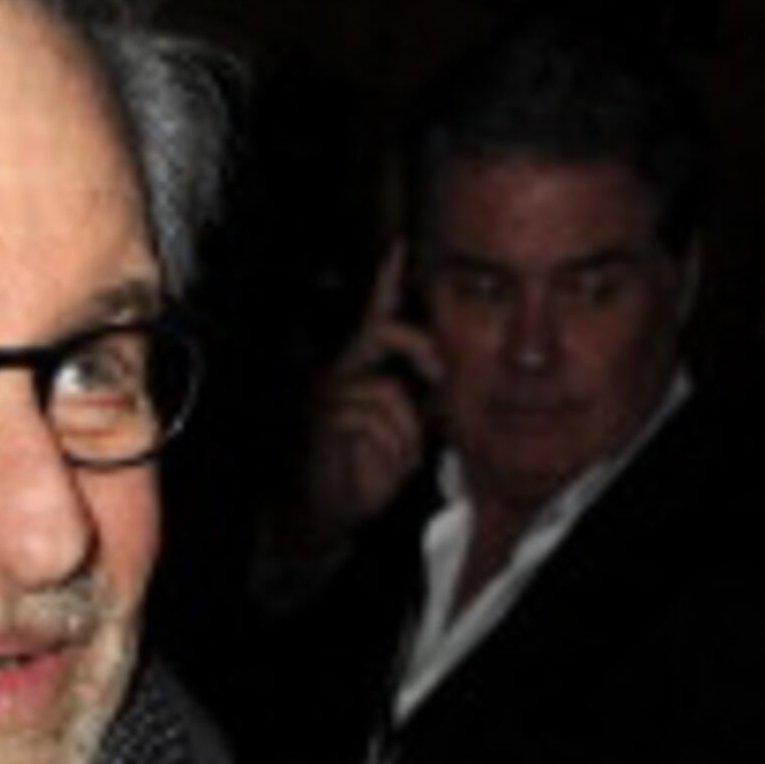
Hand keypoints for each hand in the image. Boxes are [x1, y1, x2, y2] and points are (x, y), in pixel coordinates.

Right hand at [286, 242, 444, 564]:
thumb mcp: (400, 434)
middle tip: (441, 370)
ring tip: (404, 458)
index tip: (400, 247)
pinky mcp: (321, 422)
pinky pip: (370, 421)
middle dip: (419, 346)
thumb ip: (417, 405)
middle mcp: (338, 375)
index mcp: (357, 372)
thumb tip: (443, 385)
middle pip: (382, 332)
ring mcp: (326, 397)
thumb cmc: (359, 474)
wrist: (324, 515)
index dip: (385, 284)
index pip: (374, 321)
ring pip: (386, 390)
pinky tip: (386, 467)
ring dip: (406, 430)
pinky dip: (390, 447)